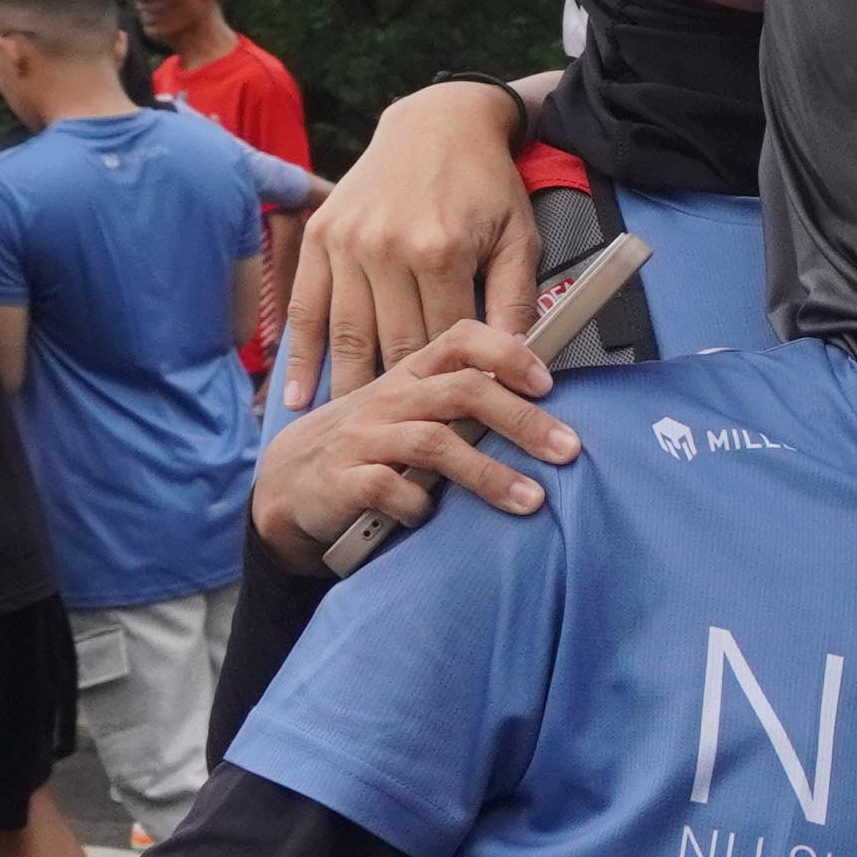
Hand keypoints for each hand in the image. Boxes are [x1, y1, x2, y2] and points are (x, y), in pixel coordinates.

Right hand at [249, 319, 579, 572]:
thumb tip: (543, 401)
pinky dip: (416, 504)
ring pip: (434, 443)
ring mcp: (363, 437)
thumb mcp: (412, 410)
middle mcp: (390, 397)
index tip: (548, 383)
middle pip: (463, 392)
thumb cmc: (368, 443)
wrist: (287, 482)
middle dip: (522, 420)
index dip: (507, 353)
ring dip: (489, 474)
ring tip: (532, 500)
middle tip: (568, 449)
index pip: (461, 339)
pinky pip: (387, 487)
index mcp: (412, 373)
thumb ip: (463, 401)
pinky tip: (432, 517)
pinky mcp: (341, 479)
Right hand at [282, 78, 538, 409]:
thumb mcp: (518, 238)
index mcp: (438, 251)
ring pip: (346, 335)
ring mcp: (346, 244)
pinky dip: (301, 356)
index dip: (457, 390)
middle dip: (405, 403)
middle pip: (393, 347)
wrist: (438, 122)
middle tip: (407, 456)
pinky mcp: (320, 238)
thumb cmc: (487, 185)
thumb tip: (522, 364)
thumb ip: (515, 301)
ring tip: (353, 440)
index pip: (446, 342)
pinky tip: (298, 397)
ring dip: (348, 391)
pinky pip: (307, 309)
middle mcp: (385, 250)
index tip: (462, 433)